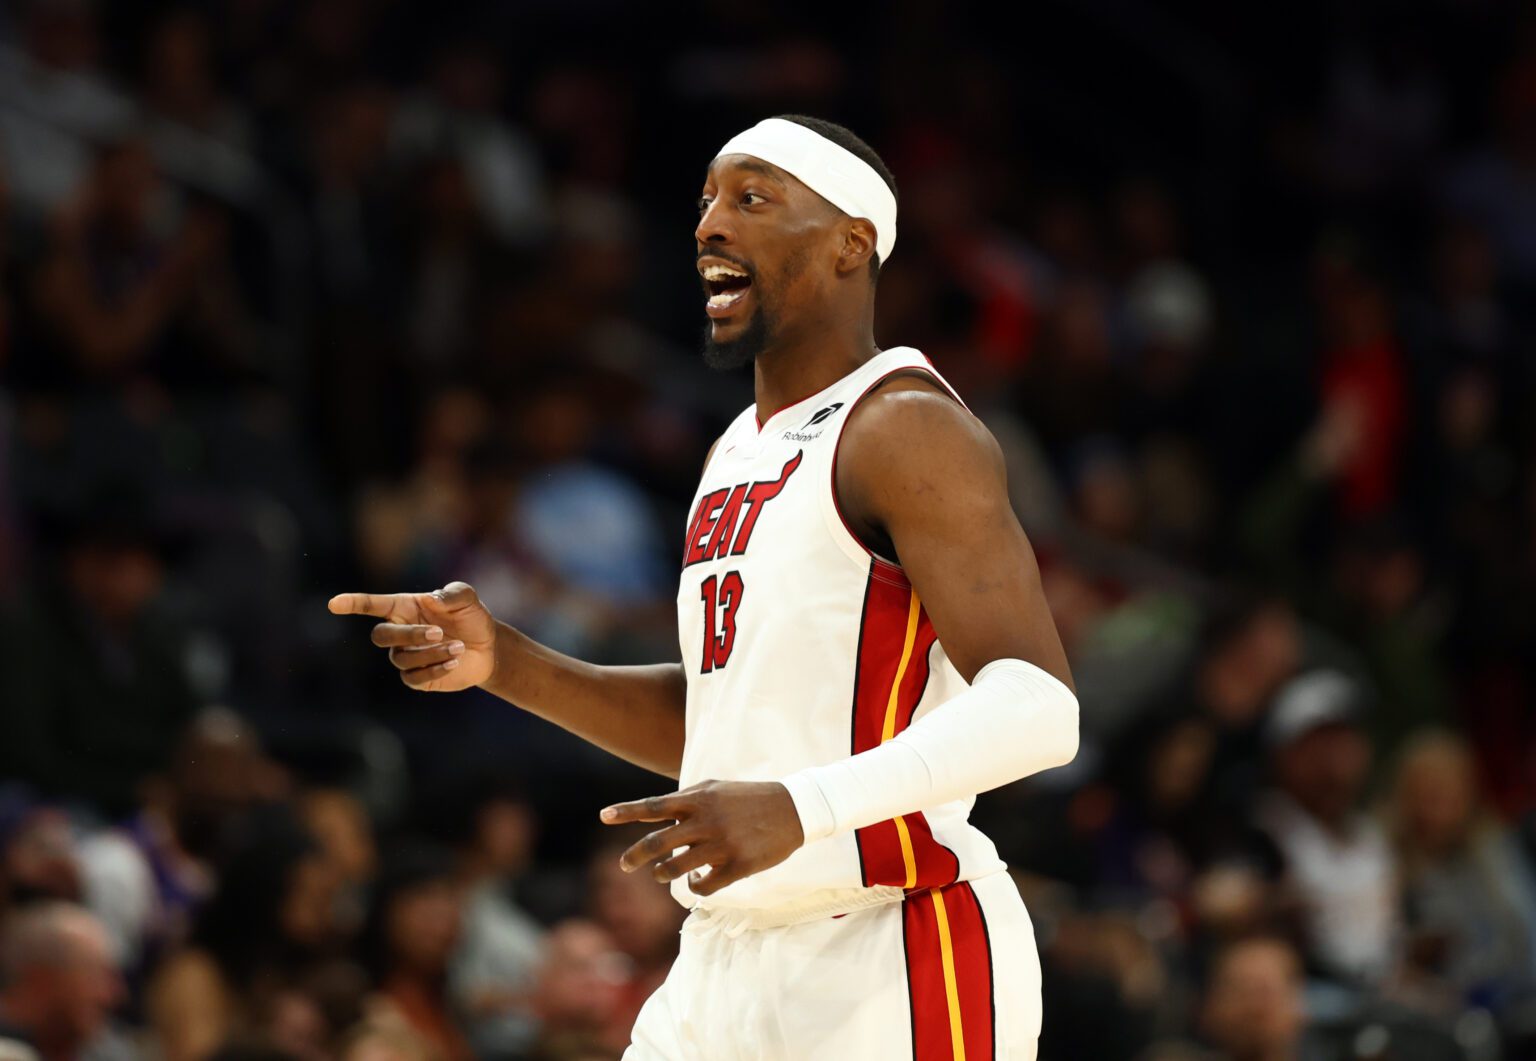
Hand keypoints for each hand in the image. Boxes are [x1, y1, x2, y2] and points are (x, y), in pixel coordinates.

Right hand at [327, 580, 497, 690]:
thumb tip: (432, 600)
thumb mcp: (467, 600)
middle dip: (409, 635)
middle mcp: (399, 632)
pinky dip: (435, 669)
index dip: (353, 604)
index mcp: (404, 608)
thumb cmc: (471, 618)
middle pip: (381, 636)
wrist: (488, 648)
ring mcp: (405, 656)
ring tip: (459, 647)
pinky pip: (412, 677)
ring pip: (401, 658)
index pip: (373, 605)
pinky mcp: (416, 678)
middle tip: (439, 632)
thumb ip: (454, 594)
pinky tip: (454, 662)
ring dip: (431, 652)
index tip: (334, 604)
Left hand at [601, 780, 804, 895]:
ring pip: (675, 869)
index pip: (654, 805)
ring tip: (660, 873)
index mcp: (699, 799)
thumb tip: (654, 813)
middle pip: (658, 843)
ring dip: (663, 874)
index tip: (603, 816)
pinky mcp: (737, 866)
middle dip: (635, 856)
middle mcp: (706, 821)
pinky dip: (694, 887)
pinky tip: (696, 882)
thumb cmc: (749, 797)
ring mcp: (721, 845)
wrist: (793, 809)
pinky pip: (703, 886)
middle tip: (624, 865)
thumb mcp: (716, 789)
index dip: (627, 811)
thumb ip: (686, 800)